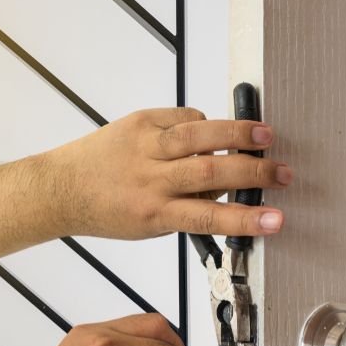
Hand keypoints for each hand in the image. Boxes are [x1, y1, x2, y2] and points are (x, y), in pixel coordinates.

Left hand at [46, 107, 292, 239]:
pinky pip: (184, 119)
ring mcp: (144, 146)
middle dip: (254, 173)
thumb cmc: (108, 211)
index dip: (246, 220)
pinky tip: (215, 132)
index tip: (275, 220)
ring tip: (266, 137)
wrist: (61, 187)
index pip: (208, 218)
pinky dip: (205, 124)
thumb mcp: (151, 225)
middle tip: (284, 174)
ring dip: (238, 135)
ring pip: (199, 137)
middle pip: (211, 173)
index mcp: (154, 213)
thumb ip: (188, 211)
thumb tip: (227, 192)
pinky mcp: (140, 121)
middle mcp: (150, 179)